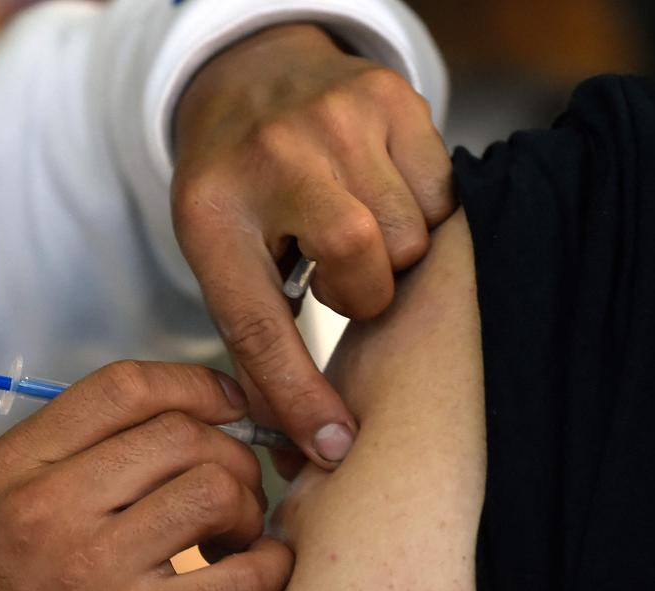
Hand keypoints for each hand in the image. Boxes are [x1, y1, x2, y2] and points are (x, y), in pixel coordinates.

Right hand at [0, 361, 292, 590]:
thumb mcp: (0, 505)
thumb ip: (69, 452)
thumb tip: (174, 410)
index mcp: (16, 465)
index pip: (123, 387)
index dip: (193, 385)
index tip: (225, 404)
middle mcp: (48, 505)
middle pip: (181, 433)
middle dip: (230, 454)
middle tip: (232, 490)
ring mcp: (93, 566)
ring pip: (214, 490)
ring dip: (246, 507)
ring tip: (232, 537)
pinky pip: (241, 576)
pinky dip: (271, 567)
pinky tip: (261, 570)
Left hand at [173, 24, 455, 467]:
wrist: (250, 80)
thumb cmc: (238, 190)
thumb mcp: (222, 259)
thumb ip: (259, 344)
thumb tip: (317, 442)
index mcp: (212, 214)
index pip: (256, 324)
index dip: (297, 395)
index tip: (333, 445)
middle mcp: (271, 156)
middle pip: (360, 264)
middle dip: (360, 292)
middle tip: (335, 275)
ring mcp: (334, 117)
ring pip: (410, 236)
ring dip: (391, 254)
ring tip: (353, 229)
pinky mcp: (389, 97)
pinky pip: (442, 192)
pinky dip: (422, 211)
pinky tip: (381, 195)